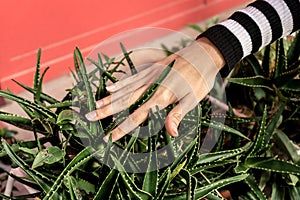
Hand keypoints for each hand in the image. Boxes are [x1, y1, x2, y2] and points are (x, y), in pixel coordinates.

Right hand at [85, 37, 224, 141]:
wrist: (202, 55)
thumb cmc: (199, 80)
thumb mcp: (193, 99)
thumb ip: (178, 115)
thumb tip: (170, 133)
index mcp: (161, 97)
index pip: (136, 117)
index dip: (121, 128)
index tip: (107, 137)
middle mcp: (150, 86)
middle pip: (124, 102)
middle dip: (106, 112)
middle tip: (88, 117)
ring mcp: (149, 76)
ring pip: (124, 90)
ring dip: (108, 99)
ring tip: (94, 106)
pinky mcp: (151, 69)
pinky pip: (131, 78)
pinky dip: (120, 83)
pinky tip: (109, 88)